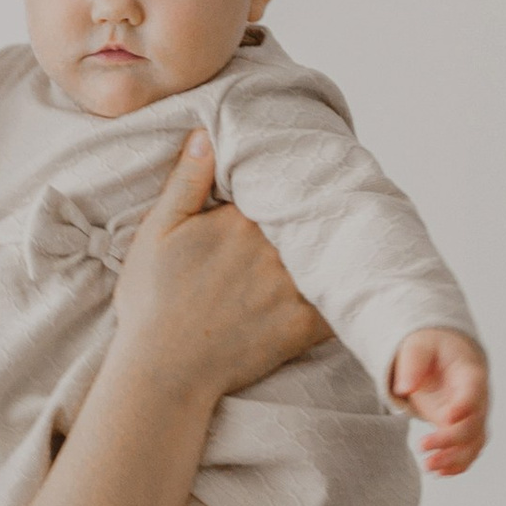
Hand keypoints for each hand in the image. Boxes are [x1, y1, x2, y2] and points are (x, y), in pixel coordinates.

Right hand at [112, 135, 326, 393]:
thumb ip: (185, 181)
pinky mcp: (303, 325)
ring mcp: (291, 287)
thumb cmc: (152, 301)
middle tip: (333, 200)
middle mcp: (273, 248)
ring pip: (329, 254)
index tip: (291, 185)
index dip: (284, 187)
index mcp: (240, 219)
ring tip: (351, 234)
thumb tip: (206, 134)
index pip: (277, 188)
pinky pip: (340, 303)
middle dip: (315, 213)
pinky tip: (354, 284)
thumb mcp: (156, 232)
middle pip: (307, 218)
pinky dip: (348, 293)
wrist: (162, 370)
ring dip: (336, 247)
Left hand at [389, 327, 489, 477]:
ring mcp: (474, 416)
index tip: (447, 418)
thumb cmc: (431, 349)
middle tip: (423, 446)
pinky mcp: (465, 428)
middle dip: (450, 438)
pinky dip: (458, 464)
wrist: (443, 355)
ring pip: (473, 442)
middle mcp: (478, 398)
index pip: (474, 391)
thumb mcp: (418, 346)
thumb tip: (405, 388)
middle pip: (473, 423)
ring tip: (429, 467)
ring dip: (455, 458)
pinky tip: (440, 473)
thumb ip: (412, 364)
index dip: (464, 405)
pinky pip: (469, 450)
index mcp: (470, 373)